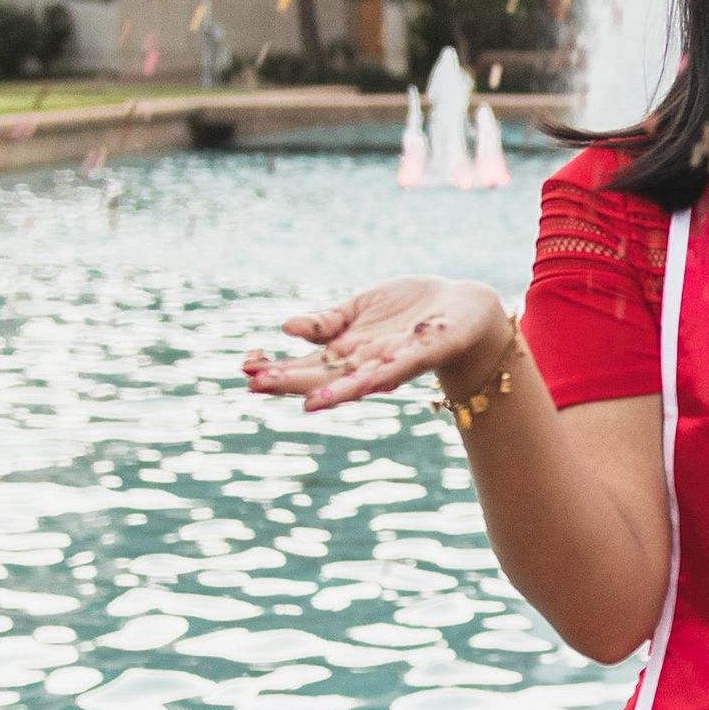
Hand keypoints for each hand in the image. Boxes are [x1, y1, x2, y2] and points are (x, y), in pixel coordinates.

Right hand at [244, 278, 509, 413]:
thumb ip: (327, 322)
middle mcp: (367, 364)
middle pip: (324, 377)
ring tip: (304, 402)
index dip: (278, 369)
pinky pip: (398, 368)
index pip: (307, 364)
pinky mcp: (422, 354)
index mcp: (349, 352)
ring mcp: (393, 362)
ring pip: (358, 381)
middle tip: (255, 386)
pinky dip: (380, 377)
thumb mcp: (360, 308)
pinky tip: (362, 383)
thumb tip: (287, 327)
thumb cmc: (410, 310)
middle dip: (291, 382)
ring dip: (332, 392)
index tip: (246, 371)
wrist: (462, 307)